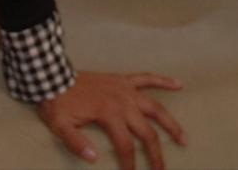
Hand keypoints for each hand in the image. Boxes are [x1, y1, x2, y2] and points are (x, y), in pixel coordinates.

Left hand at [35, 70, 186, 169]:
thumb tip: (94, 158)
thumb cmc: (57, 102)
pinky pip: (147, 78)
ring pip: (155, 108)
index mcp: (109, 114)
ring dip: (171, 124)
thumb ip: (76, 143)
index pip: (126, 145)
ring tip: (183, 139)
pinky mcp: (123, 79)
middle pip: (147, 132)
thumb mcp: (60, 125)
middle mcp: (123, 101)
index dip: (130, 163)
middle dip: (155, 154)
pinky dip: (163, 80)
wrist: (54, 76)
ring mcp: (125, 89)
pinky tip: (178, 84)